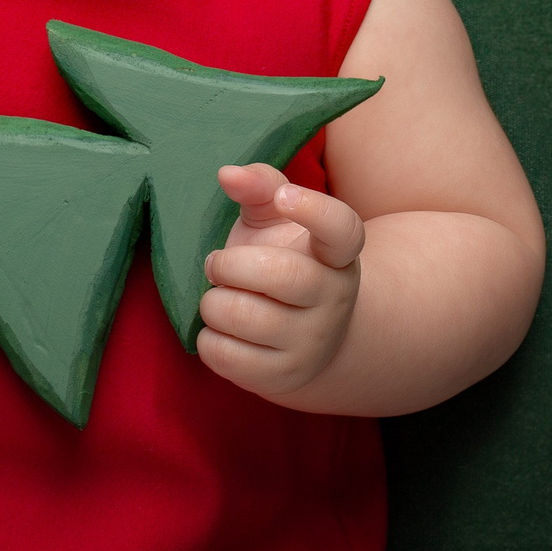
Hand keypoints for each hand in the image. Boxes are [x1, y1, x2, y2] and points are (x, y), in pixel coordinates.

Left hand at [197, 162, 364, 398]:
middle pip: (280, 275)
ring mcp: (312, 342)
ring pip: (245, 317)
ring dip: (213, 303)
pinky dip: (208, 338)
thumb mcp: (274, 220)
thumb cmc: (280, 261)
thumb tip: (227, 173)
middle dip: (229, 266)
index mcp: (336, 254)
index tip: (285, 196)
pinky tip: (220, 329)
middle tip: (215, 265)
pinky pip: (228, 356)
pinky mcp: (284, 376)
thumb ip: (258, 186)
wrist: (304, 339)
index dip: (315, 210)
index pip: (342, 229)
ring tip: (217, 298)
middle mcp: (334, 298)